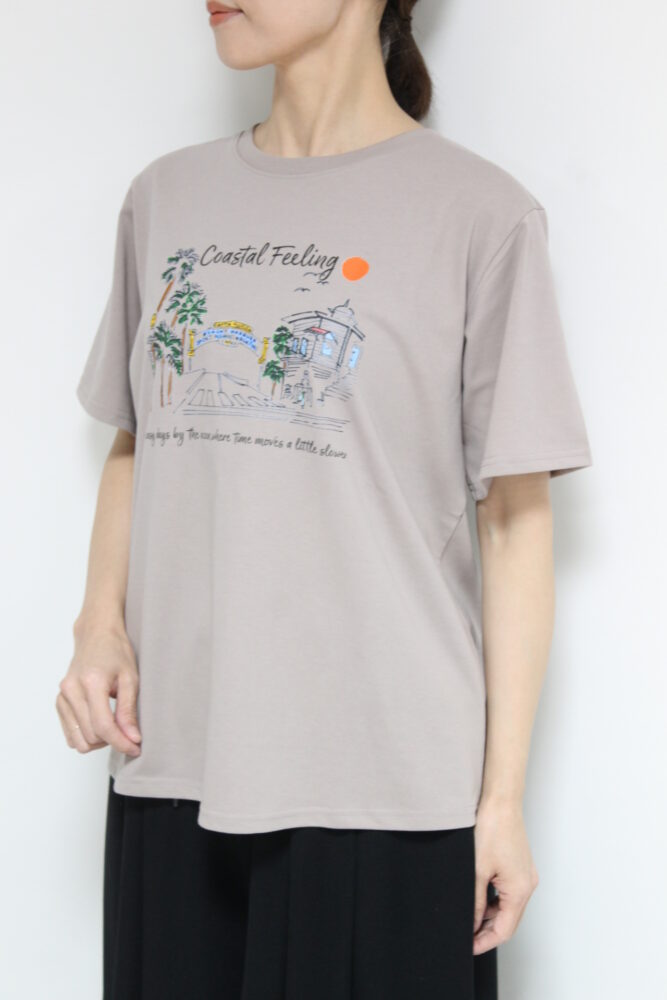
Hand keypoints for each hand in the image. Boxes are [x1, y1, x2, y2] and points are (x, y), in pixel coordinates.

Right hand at [56, 622, 141, 756]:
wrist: (96, 635)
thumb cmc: (116, 652)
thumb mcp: (130, 678)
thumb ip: (129, 711)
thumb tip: (132, 738)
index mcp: (91, 682)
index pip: (103, 726)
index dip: (121, 742)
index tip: (135, 748)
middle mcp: (71, 690)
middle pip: (91, 735)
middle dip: (113, 741)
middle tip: (128, 733)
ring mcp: (62, 696)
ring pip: (78, 740)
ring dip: (98, 742)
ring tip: (114, 727)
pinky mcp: (59, 701)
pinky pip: (70, 734)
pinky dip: (86, 736)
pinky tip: (99, 724)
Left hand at [472, 797, 538, 954]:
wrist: (501, 802)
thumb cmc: (492, 829)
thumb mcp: (477, 871)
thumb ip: (475, 901)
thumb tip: (471, 923)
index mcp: (520, 890)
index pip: (504, 930)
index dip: (485, 942)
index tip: (469, 947)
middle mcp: (527, 885)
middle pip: (509, 921)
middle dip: (488, 931)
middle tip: (467, 937)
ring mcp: (525, 875)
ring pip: (509, 907)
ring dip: (491, 916)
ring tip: (469, 919)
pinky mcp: (520, 866)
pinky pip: (509, 892)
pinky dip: (495, 900)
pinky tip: (479, 899)